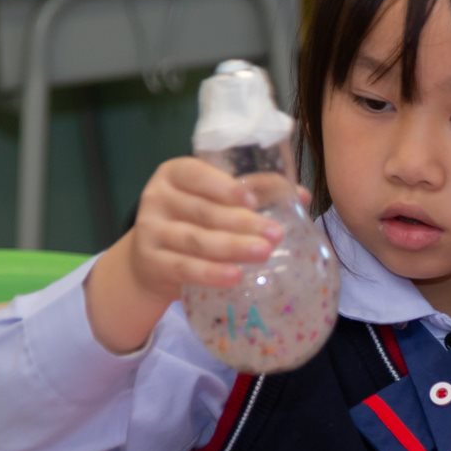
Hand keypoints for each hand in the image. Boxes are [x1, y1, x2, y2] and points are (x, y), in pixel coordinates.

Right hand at [85, 159, 285, 353]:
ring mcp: (150, 231)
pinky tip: (234, 276)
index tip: (252, 200)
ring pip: (196, 239)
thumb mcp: (212, 202)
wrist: (149, 262)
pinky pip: (184, 267)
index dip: (223, 186)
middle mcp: (157, 198)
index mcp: (174, 174)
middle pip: (204, 210)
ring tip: (263, 253)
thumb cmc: (191, 222)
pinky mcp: (151, 262)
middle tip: (276, 234)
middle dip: (243, 222)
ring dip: (232, 247)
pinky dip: (210, 273)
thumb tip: (301, 195)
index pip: (196, 174)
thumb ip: (253, 194)